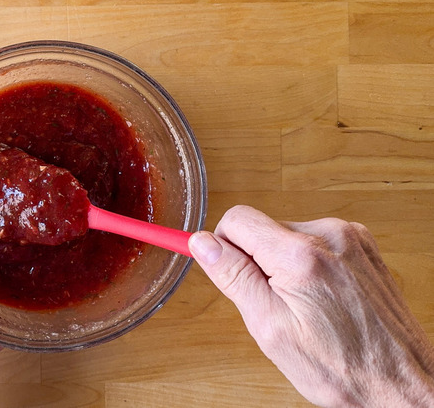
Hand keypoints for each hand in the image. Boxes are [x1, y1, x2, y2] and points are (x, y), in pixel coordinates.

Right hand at [188, 205, 433, 407]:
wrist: (401, 383)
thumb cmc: (341, 367)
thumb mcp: (270, 329)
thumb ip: (234, 277)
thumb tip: (202, 243)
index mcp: (301, 255)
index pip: (237, 220)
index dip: (222, 246)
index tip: (225, 271)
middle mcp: (330, 236)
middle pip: (263, 228)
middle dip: (257, 263)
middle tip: (275, 306)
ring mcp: (351, 238)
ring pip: (287, 236)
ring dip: (284, 266)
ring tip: (305, 308)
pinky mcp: (362, 246)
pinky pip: (314, 243)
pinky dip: (308, 266)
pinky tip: (322, 299)